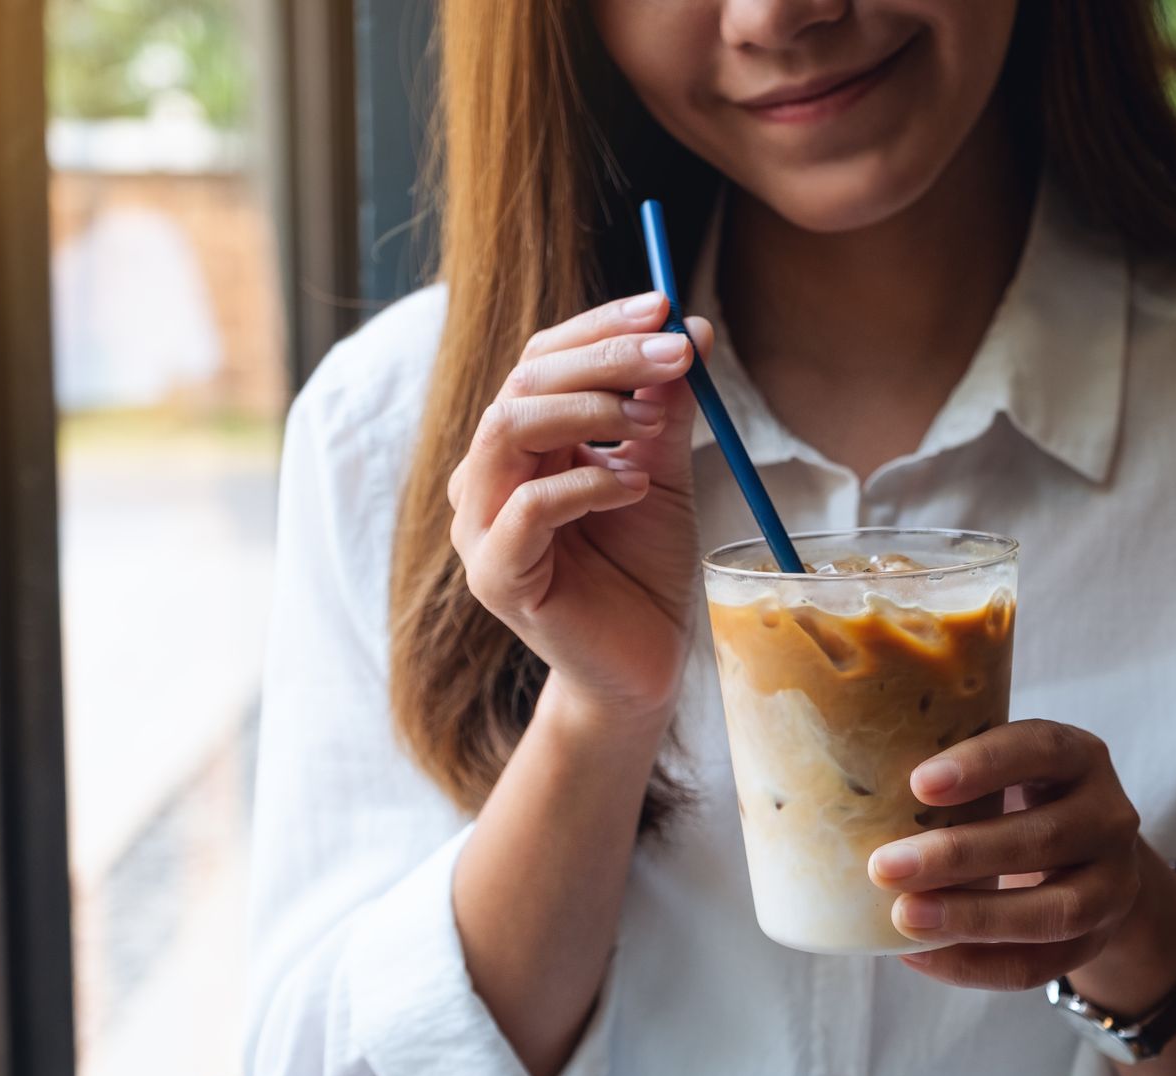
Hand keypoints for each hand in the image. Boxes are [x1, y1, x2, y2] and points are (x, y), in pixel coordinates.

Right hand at [448, 292, 713, 723]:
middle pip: (524, 382)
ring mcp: (482, 527)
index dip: (601, 327)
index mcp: (522, 444)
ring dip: (585, 409)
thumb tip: (693, 327)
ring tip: (647, 420)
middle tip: (675, 353)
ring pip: (507, 431)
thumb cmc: (643, 571)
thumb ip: (666, 409)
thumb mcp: (663, 474)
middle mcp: (488, 476)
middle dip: (605, 358)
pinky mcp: (497, 576)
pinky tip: (635, 488)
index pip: (543, 358)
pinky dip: (585, 485)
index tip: (668, 308)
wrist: (642, 667)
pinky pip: (528, 509)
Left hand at [868, 720, 1175, 1008]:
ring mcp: (1113, 883)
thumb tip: (823, 774)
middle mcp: (1109, 816)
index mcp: (1078, 758)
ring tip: (903, 917)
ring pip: (1055, 910)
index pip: (1042, 749)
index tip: (918, 784)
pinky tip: (919, 956)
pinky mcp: (1097, 940)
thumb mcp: (998, 770)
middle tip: (883, 866)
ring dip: (973, 917)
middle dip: (959, 855)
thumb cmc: (1012, 800)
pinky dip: (976, 966)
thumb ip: (943, 770)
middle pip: (1045, 837)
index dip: (985, 764)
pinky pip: (1040, 965)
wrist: (1084, 861)